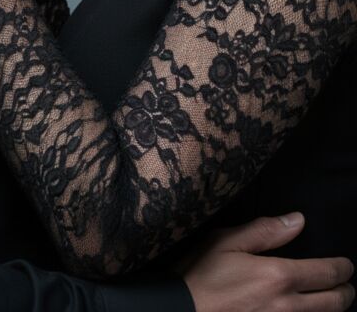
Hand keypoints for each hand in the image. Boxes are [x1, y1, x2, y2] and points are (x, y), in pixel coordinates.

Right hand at [179, 213, 353, 311]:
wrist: (182, 311)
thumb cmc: (201, 275)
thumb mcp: (227, 242)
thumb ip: (265, 230)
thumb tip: (298, 220)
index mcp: (278, 276)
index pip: (325, 273)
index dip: (342, 268)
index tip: (347, 265)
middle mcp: (287, 307)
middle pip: (333, 303)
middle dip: (345, 292)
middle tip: (347, 286)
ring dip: (333, 310)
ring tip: (332, 301)